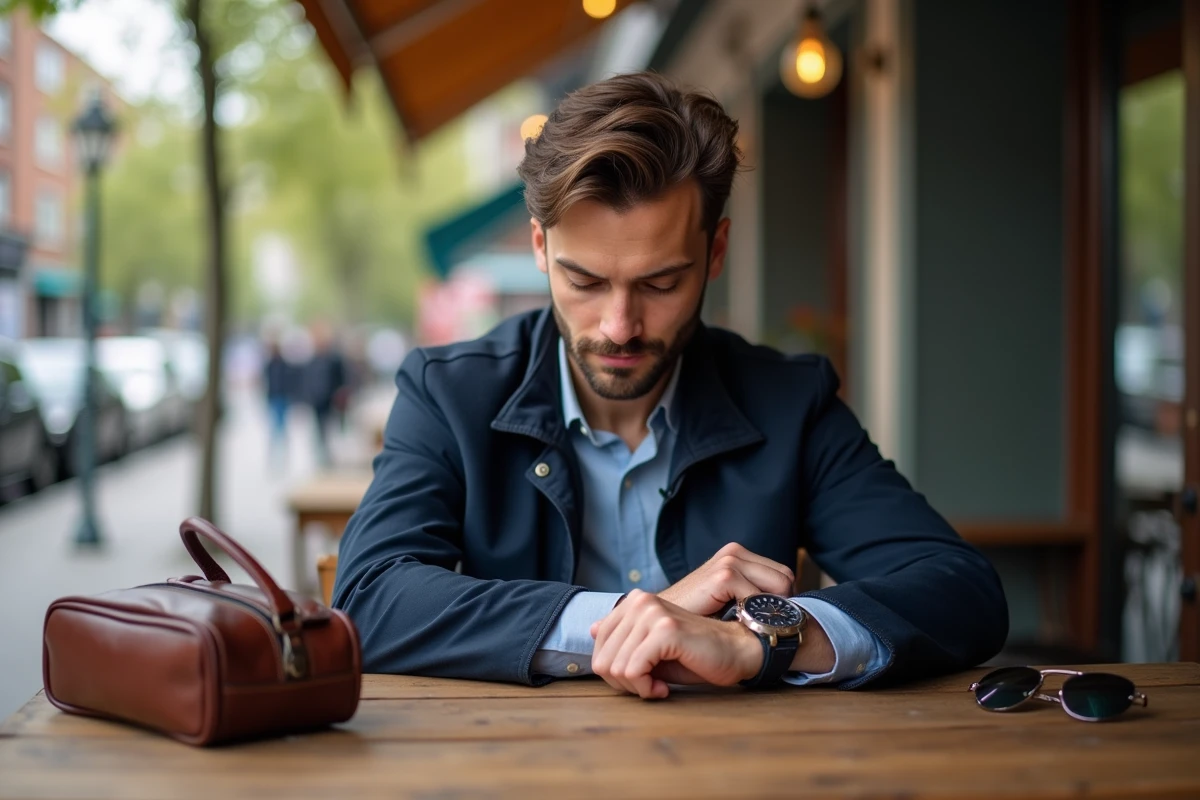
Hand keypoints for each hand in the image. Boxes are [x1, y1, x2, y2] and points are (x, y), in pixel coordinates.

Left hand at [589, 590, 762, 698]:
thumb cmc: (695, 654)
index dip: (615, 672)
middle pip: (602, 659)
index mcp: (634, 602)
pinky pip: (633, 671)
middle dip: (624, 684)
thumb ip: (623, 641)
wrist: (736, 652)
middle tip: (649, 687)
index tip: (640, 678)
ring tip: (658, 687)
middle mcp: (640, 601)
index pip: (597, 645)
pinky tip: (664, 688)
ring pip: (615, 668)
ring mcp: (652, 613)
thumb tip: (589, 630)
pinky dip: (646, 688)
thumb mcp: (651, 649)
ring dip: (636, 688)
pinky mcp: (665, 630)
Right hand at [657, 542, 794, 616]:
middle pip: (786, 579)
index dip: (779, 601)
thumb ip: (751, 597)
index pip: (783, 575)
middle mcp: (734, 552)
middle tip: (762, 627)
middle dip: (778, 606)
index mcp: (736, 555)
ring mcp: (729, 561)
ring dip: (768, 611)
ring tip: (751, 627)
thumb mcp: (727, 602)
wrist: (657, 623)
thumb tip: (790, 608)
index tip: (766, 622)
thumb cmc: (694, 619)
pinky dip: (754, 615)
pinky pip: (760, 596)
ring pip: (780, 586)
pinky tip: (738, 626)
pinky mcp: (723, 575)